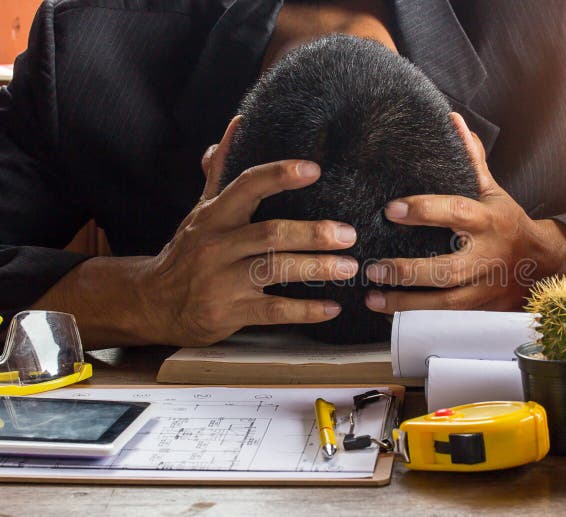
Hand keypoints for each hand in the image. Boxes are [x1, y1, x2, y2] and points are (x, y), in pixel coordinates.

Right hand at [137, 117, 359, 345]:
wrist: (154, 302)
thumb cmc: (190, 251)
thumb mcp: (202, 210)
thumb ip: (223, 171)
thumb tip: (239, 124)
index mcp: (214, 216)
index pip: (247, 186)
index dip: (280, 175)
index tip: (314, 169)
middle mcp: (217, 245)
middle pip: (270, 233)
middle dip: (313, 233)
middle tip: (348, 234)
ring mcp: (222, 281)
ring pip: (275, 270)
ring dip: (317, 268)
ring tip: (349, 267)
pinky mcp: (229, 312)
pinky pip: (274, 311)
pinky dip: (306, 310)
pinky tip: (332, 307)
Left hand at [363, 112, 565, 313]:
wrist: (545, 266)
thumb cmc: (509, 223)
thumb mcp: (494, 192)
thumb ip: (471, 161)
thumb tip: (453, 122)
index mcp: (487, 221)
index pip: (455, 212)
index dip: (424, 210)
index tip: (391, 209)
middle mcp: (486, 256)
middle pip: (446, 269)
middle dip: (408, 270)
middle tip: (373, 267)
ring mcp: (484, 287)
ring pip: (444, 301)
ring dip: (406, 302)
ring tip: (372, 297)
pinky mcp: (481, 309)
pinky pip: (446, 317)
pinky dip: (417, 317)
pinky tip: (389, 314)